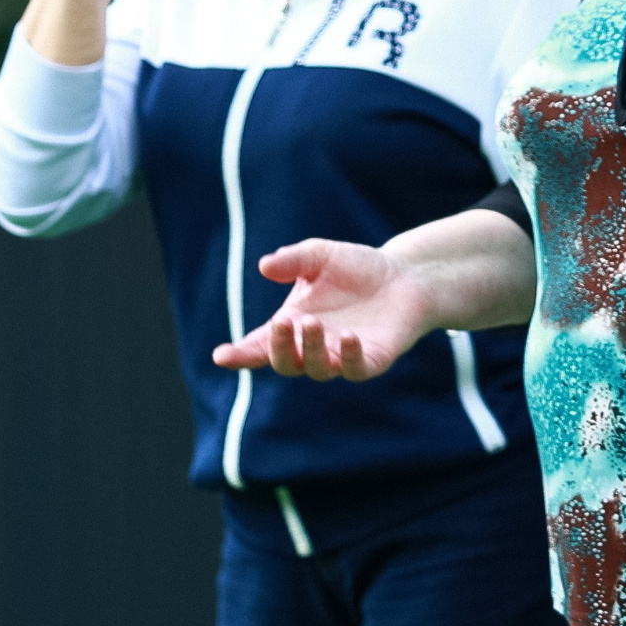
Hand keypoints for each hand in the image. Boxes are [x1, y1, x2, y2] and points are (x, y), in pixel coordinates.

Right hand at [212, 238, 438, 380]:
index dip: (239, 355)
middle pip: (286, 363)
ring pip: (318, 368)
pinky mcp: (372, 361)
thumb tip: (265, 266)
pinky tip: (348, 338)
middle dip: (280, 346)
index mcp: (292, 326)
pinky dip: (350, 357)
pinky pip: (356, 369)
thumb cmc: (356, 268)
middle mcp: (313, 347)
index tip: (221, 356)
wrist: (404, 274)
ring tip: (313, 322)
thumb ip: (293, 260)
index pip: (258, 347)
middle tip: (282, 321)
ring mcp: (342, 357)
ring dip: (311, 348)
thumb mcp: (320, 256)